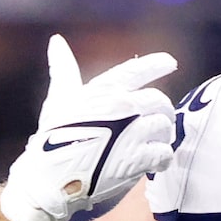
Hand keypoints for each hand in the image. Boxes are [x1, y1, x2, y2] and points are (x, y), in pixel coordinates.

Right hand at [0, 35, 179, 220]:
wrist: (49, 179)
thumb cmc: (50, 138)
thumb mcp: (58, 98)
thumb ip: (63, 68)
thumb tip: (56, 41)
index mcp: (105, 90)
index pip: (138, 70)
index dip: (157, 64)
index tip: (171, 62)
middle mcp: (122, 106)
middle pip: (159, 100)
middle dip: (163, 111)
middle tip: (160, 122)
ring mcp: (131, 132)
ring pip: (164, 125)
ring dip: (163, 136)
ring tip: (156, 144)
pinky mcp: (137, 158)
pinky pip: (164, 153)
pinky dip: (163, 158)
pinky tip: (157, 162)